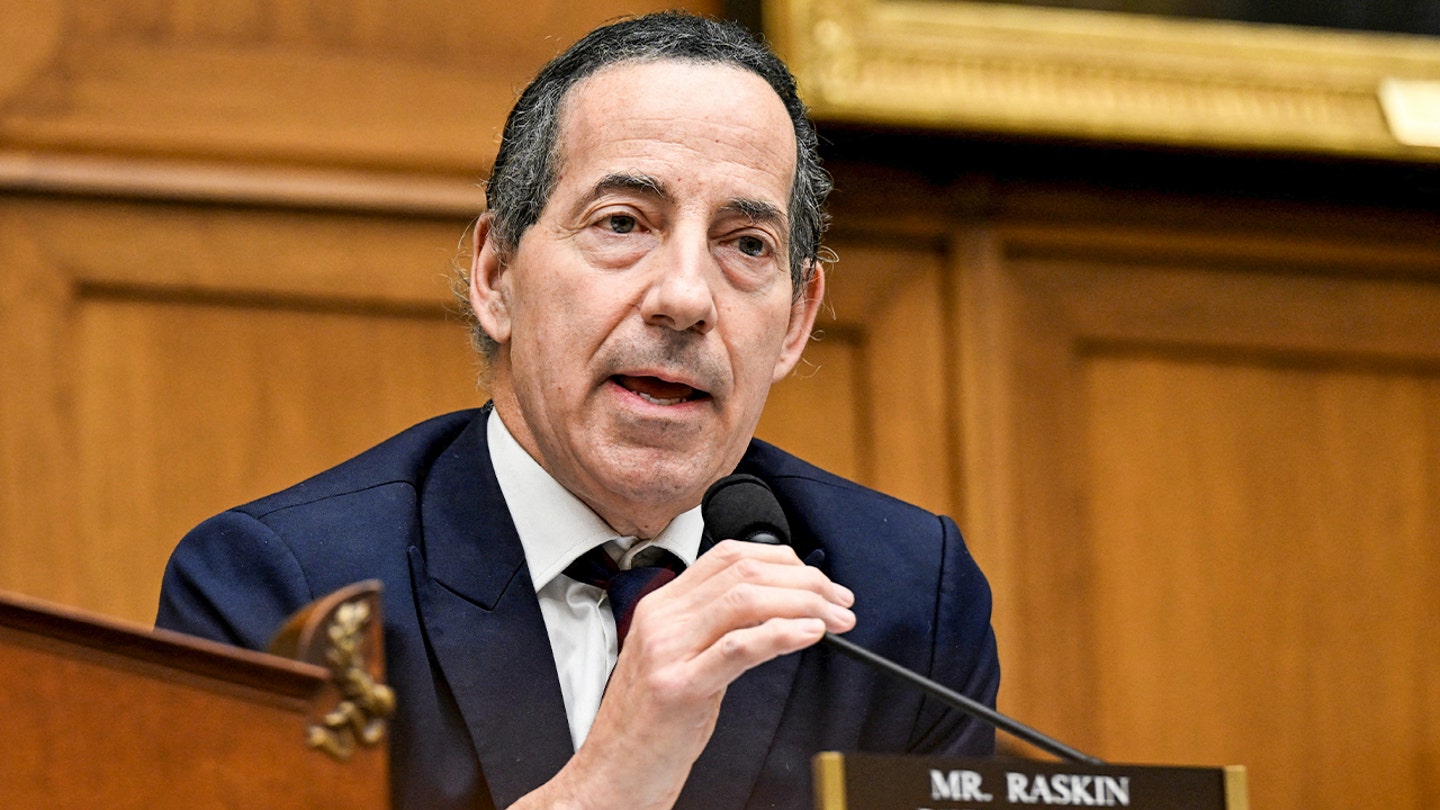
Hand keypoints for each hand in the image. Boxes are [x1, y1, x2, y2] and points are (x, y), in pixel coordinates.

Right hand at [509, 539, 855, 809]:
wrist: (611, 774)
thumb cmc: (648, 725)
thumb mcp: (679, 661)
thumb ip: (714, 629)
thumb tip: (775, 609)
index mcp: (661, 607)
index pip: (727, 555)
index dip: (782, 560)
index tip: (816, 579)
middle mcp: (661, 620)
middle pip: (744, 572)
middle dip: (805, 581)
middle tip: (839, 601)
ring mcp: (667, 651)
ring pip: (745, 600)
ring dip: (804, 604)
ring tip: (834, 619)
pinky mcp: (680, 688)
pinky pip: (738, 646)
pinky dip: (781, 633)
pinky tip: (809, 634)